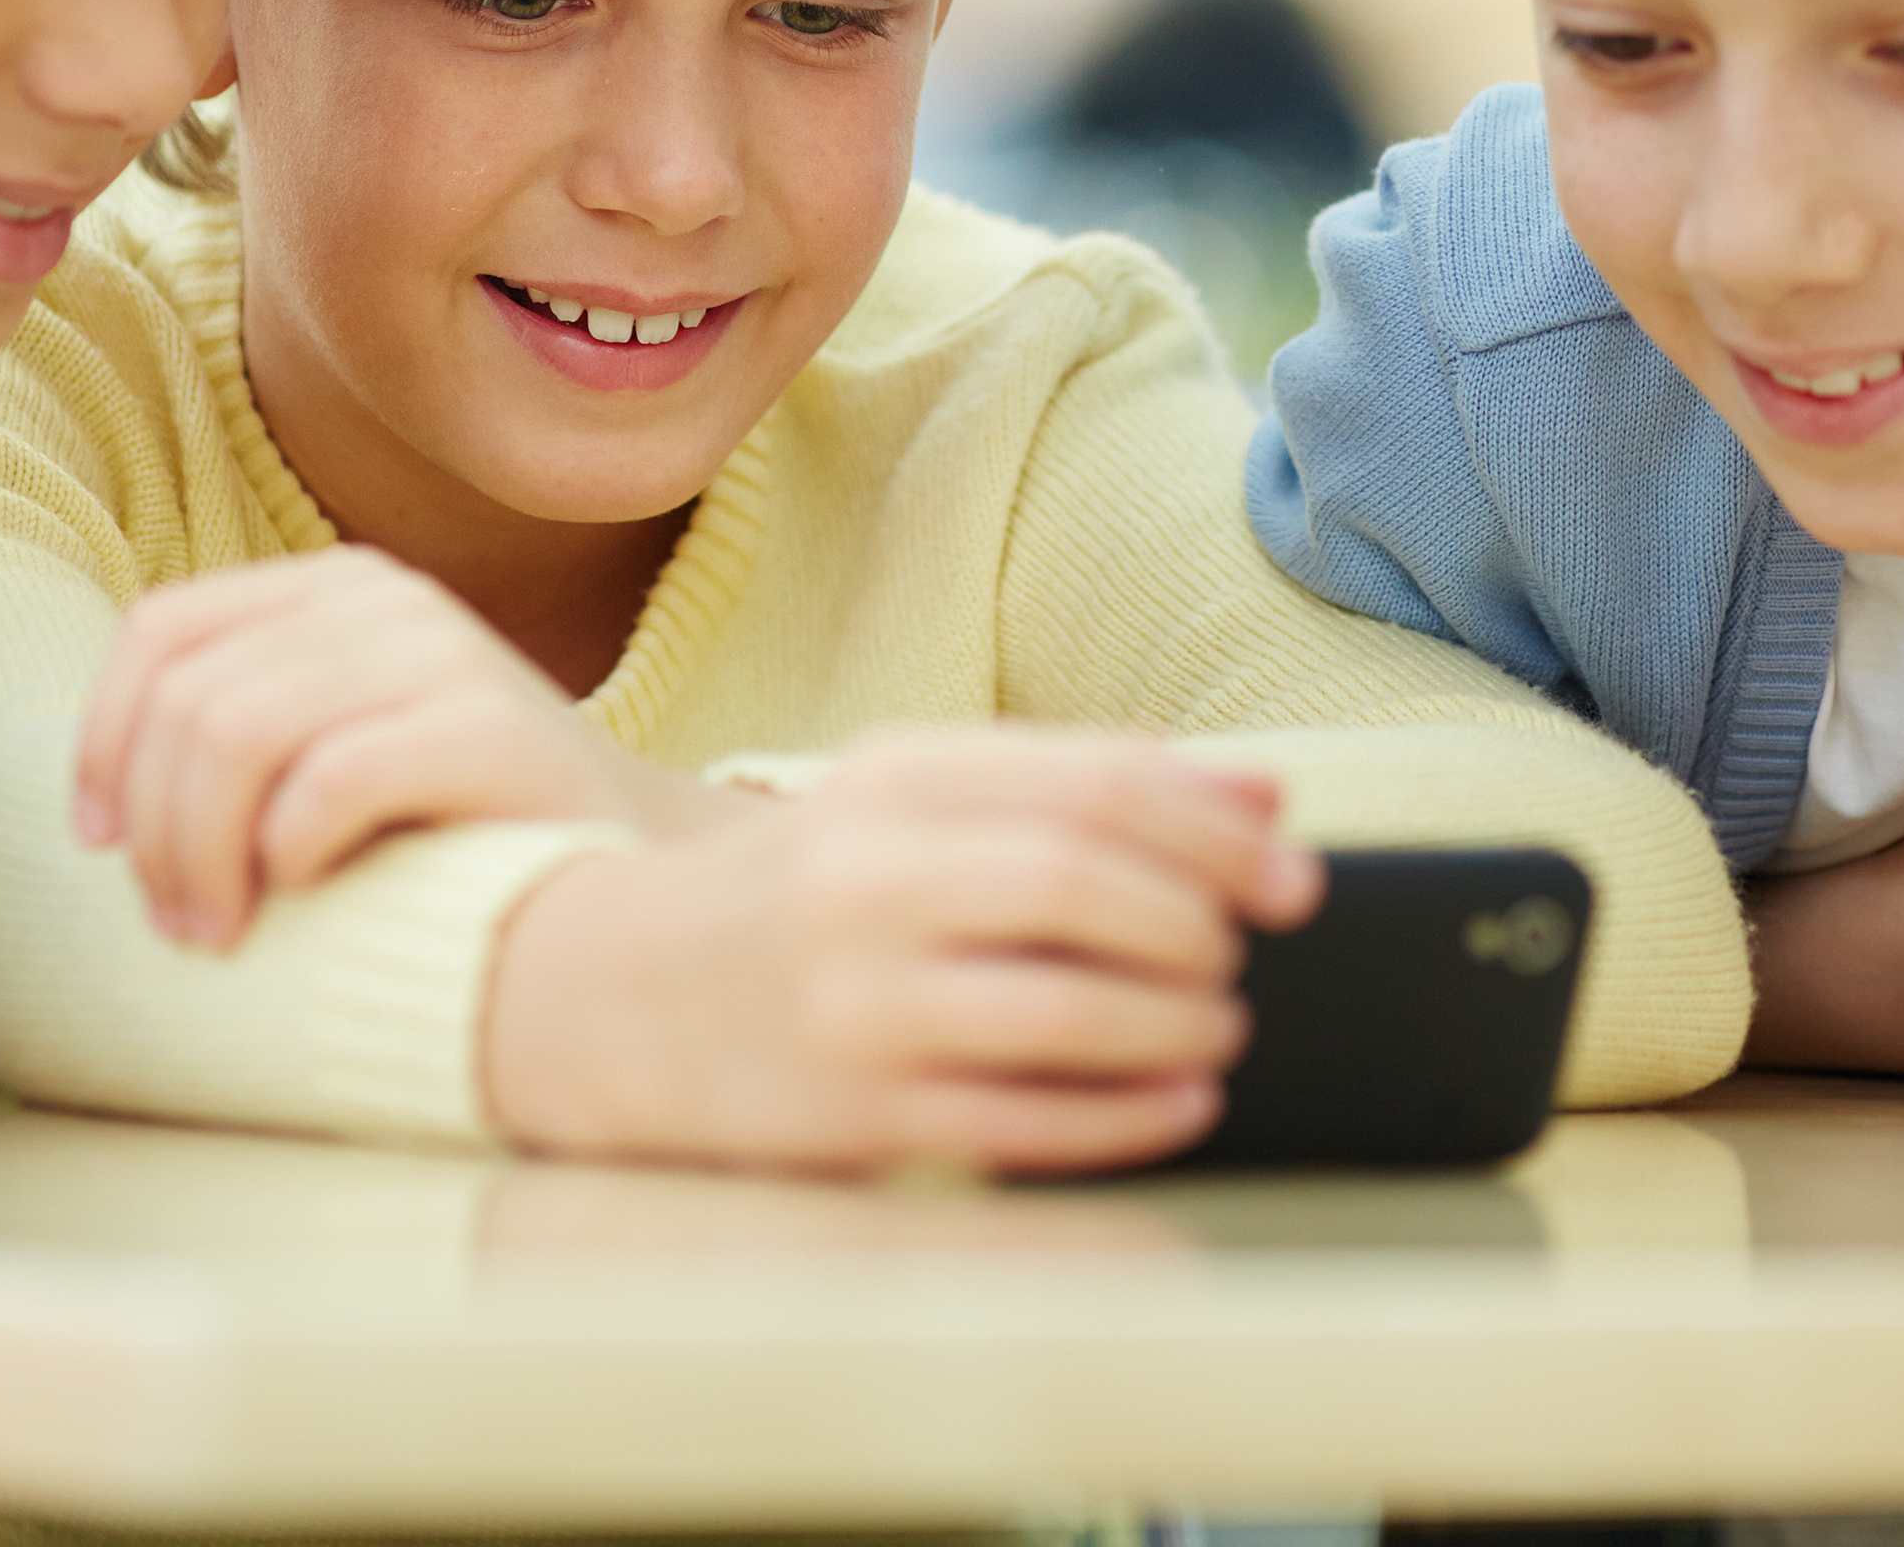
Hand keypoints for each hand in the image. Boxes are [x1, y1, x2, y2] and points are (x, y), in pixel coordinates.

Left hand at [72, 547, 721, 951]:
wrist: (629, 863)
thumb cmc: (454, 828)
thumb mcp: (335, 745)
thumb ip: (241, 732)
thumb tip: (101, 801)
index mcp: (333, 586)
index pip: (159, 630)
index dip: (102, 739)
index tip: (97, 844)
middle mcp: (382, 597)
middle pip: (188, 700)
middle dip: (154, 827)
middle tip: (176, 925)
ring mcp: (438, 651)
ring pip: (235, 734)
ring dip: (200, 852)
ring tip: (215, 932)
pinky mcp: (484, 725)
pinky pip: (329, 778)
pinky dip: (287, 849)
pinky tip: (300, 893)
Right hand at [481, 726, 1325, 1177]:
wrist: (612, 993)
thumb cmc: (809, 890)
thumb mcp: (919, 802)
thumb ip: (1084, 785)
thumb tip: (1263, 800)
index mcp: (891, 779)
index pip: (1091, 782)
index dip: (1217, 830)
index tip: (1291, 873)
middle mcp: (864, 880)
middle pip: (1078, 884)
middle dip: (1197, 923)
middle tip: (1242, 949)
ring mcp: (853, 1003)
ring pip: (1061, 1012)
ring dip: (1175, 1023)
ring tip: (1216, 1023)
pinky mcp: (853, 1115)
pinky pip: (1024, 1124)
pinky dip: (1128, 1117)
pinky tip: (1179, 1101)